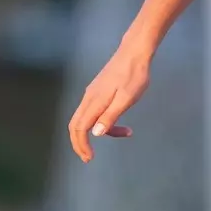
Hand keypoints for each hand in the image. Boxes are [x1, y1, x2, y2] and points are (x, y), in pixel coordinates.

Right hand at [67, 44, 148, 161]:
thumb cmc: (134, 75)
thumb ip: (111, 116)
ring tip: (125, 133)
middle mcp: (89, 98)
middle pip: (76, 125)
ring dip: (98, 132)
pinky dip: (104, 121)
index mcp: (94, 101)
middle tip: (90, 158)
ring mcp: (92, 93)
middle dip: (80, 143)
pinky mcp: (98, 91)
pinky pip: (94, 111)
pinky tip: (123, 121)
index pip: (80, 128)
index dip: (82, 145)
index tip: (90, 158)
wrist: (135, 53)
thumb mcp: (127, 98)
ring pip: (85, 119)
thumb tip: (96, 133)